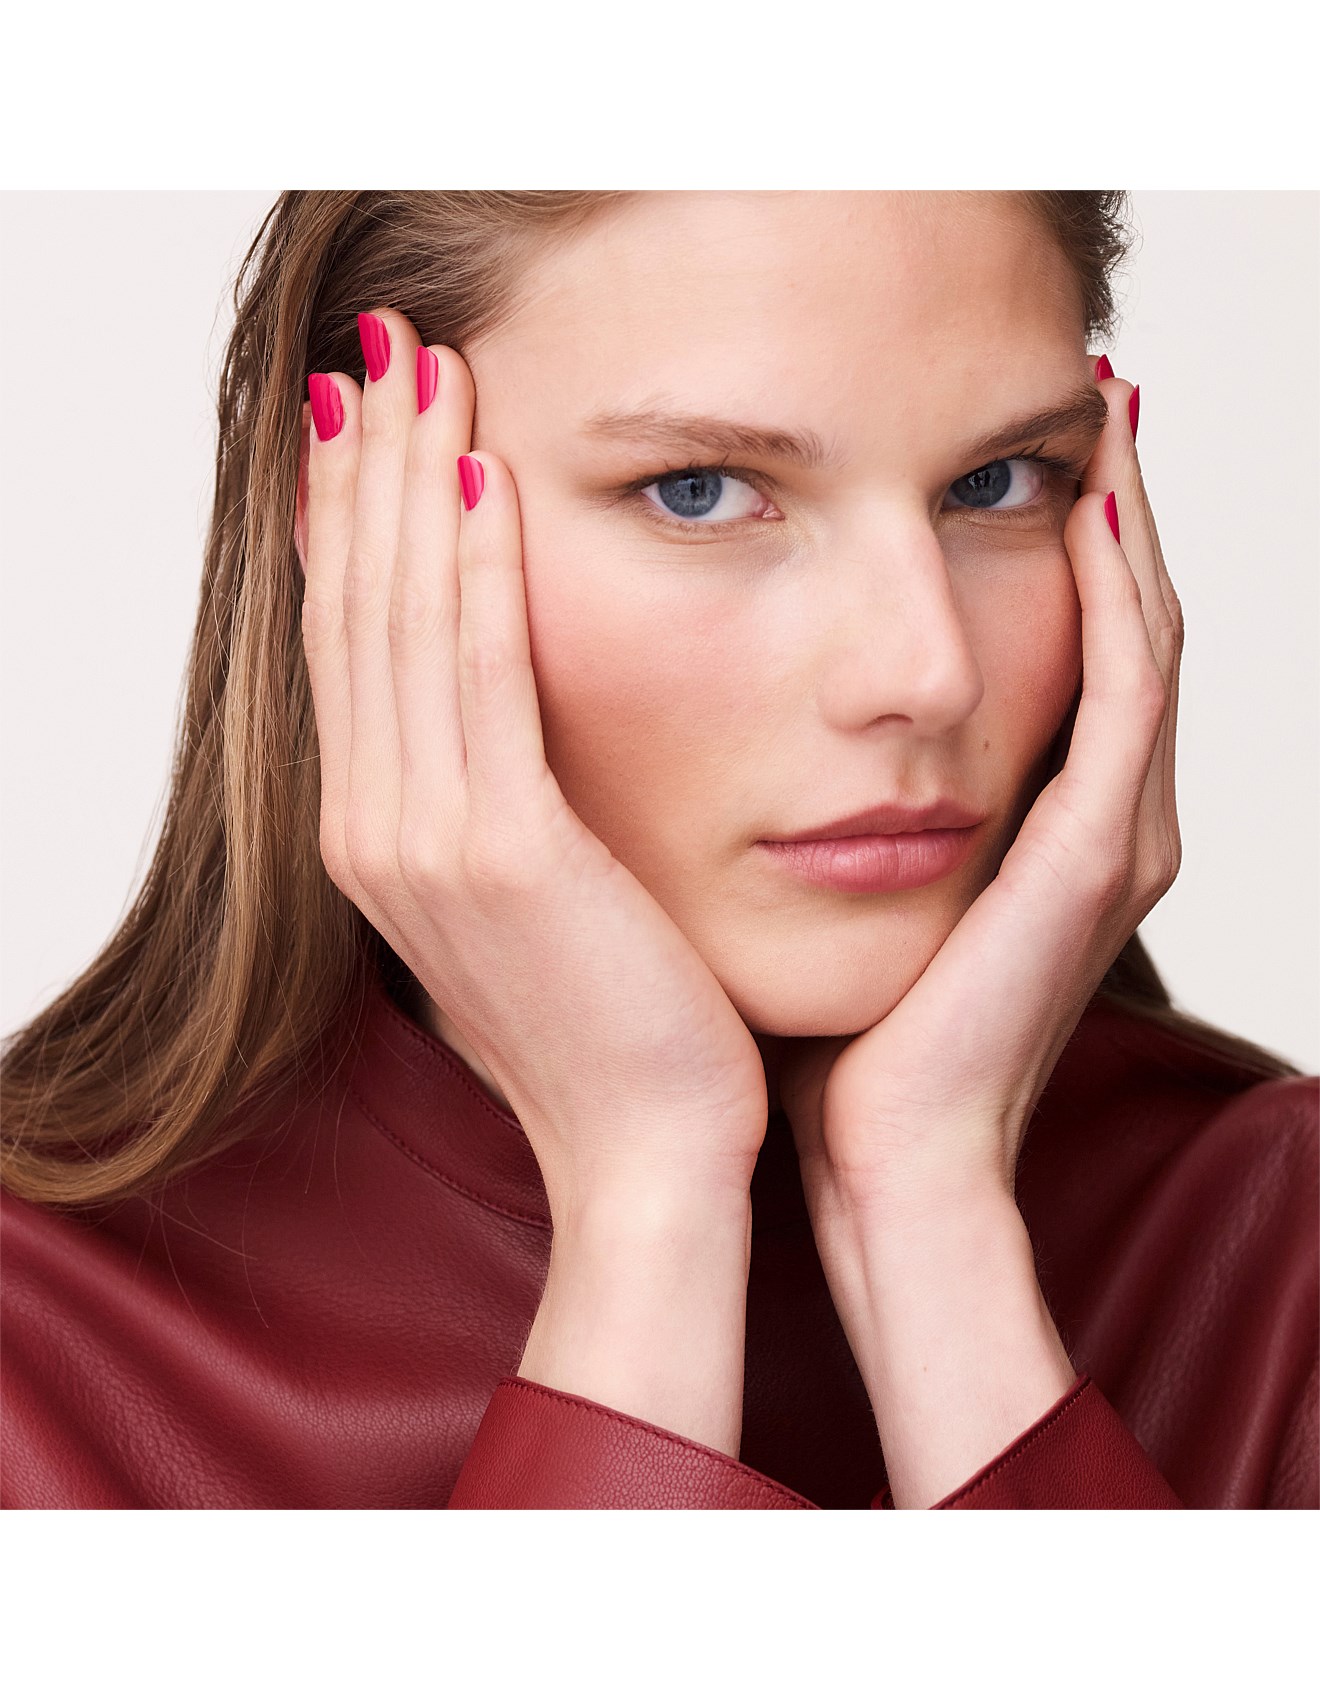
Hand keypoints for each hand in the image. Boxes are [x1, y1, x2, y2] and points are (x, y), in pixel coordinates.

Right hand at [296, 308, 768, 1221]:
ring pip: (400, 622)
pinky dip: (471, 571)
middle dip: (365, 468)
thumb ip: (500, 794)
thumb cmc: (622, 1023)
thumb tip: (509, 708)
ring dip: (406, 483)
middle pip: (357, 609)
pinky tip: (482, 476)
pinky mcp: (500, 854)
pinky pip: (478, 679)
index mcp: (382, 836)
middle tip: (385, 347)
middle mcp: (375, 830)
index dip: (353, 519)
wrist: (651, 1152)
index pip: (354, 642)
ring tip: (422, 365)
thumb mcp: (540, 895)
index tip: (373, 417)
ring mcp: (423, 843)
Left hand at [776, 366, 1181, 1221]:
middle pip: (1122, 621)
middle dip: (1107, 504)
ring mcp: (1113, 837)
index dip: (1053, 544)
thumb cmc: (843, 1038)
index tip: (1001, 446)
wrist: (884, 1165)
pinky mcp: (1097, 857)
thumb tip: (729, 724)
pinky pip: (1131, 693)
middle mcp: (1100, 820)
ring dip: (1127, 519)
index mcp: (1040, 827)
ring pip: (1142, 634)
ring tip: (1098, 408)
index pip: (1066, 646)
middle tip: (1079, 391)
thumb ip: (823, 802)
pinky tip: (1090, 501)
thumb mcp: (837, 894)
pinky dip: (1121, 593)